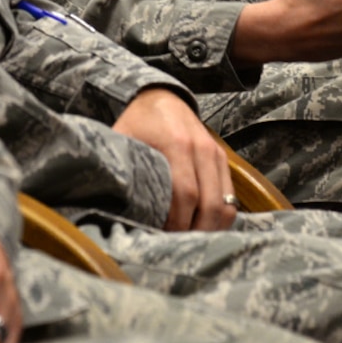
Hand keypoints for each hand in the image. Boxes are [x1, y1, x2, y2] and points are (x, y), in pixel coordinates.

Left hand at [112, 88, 235, 231]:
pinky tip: (200, 228)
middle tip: (176, 246)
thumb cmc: (137, 122)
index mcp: (176, 143)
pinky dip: (219, 218)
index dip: (176, 222)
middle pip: (210, 204)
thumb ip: (120, 168)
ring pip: (225, 205)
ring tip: (189, 242)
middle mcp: (202, 148)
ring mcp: (216, 154)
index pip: (185, 194)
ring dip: (210, 229)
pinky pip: (231, 198)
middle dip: (195, 231)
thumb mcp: (122, 139)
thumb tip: (110, 205)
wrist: (160, 96)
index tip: (162, 237)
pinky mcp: (222, 160)